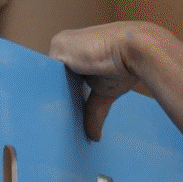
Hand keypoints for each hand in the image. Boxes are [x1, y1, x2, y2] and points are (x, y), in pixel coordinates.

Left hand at [48, 22, 165, 141]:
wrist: (136, 49)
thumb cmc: (126, 65)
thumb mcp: (105, 91)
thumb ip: (94, 111)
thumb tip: (94, 137)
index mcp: (77, 51)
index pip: (60, 74)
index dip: (61, 92)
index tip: (63, 112)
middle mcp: (67, 45)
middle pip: (52, 75)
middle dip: (54, 94)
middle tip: (57, 118)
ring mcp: (60, 45)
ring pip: (47, 74)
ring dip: (51, 91)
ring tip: (55, 113)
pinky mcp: (58, 48)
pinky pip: (46, 72)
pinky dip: (48, 87)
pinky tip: (52, 102)